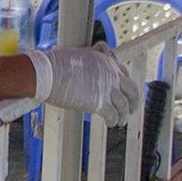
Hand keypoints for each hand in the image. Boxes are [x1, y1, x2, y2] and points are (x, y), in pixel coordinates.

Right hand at [28, 47, 142, 117]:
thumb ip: (88, 62)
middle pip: (131, 90)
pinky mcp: (99, 103)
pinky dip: (113, 121)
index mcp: (106, 61)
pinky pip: (113, 115)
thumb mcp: (78, 55)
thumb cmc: (55, 63)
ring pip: (124, 105)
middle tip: (132, 109)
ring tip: (120, 122)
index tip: (126, 91)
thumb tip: (84, 67)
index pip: (124, 73)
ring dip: (123, 115)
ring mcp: (106, 89)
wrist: (48, 73)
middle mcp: (111, 74)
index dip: (126, 84)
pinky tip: (110, 124)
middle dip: (134, 101)